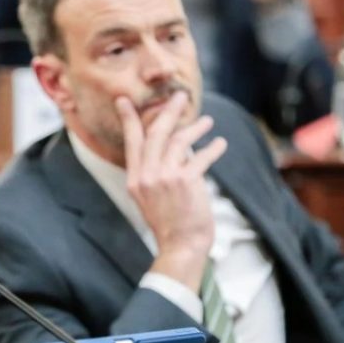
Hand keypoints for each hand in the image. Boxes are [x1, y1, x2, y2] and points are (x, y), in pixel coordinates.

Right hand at [118, 91, 226, 291]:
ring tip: (207, 122)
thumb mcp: (148, 199)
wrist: (180, 246)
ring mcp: (165, 177)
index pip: (131, 142)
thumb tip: (172, 149)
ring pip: (180, 140)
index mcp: (135, 179)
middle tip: (180, 96)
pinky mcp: (186, 180)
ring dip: (196, 128)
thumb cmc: (169, 225)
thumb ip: (153, 174)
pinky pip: (201, 156)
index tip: (124, 100)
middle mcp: (147, 175)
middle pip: (156, 133)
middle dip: (169, 111)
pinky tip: (219, 144)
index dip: (129, 119)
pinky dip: (213, 148)